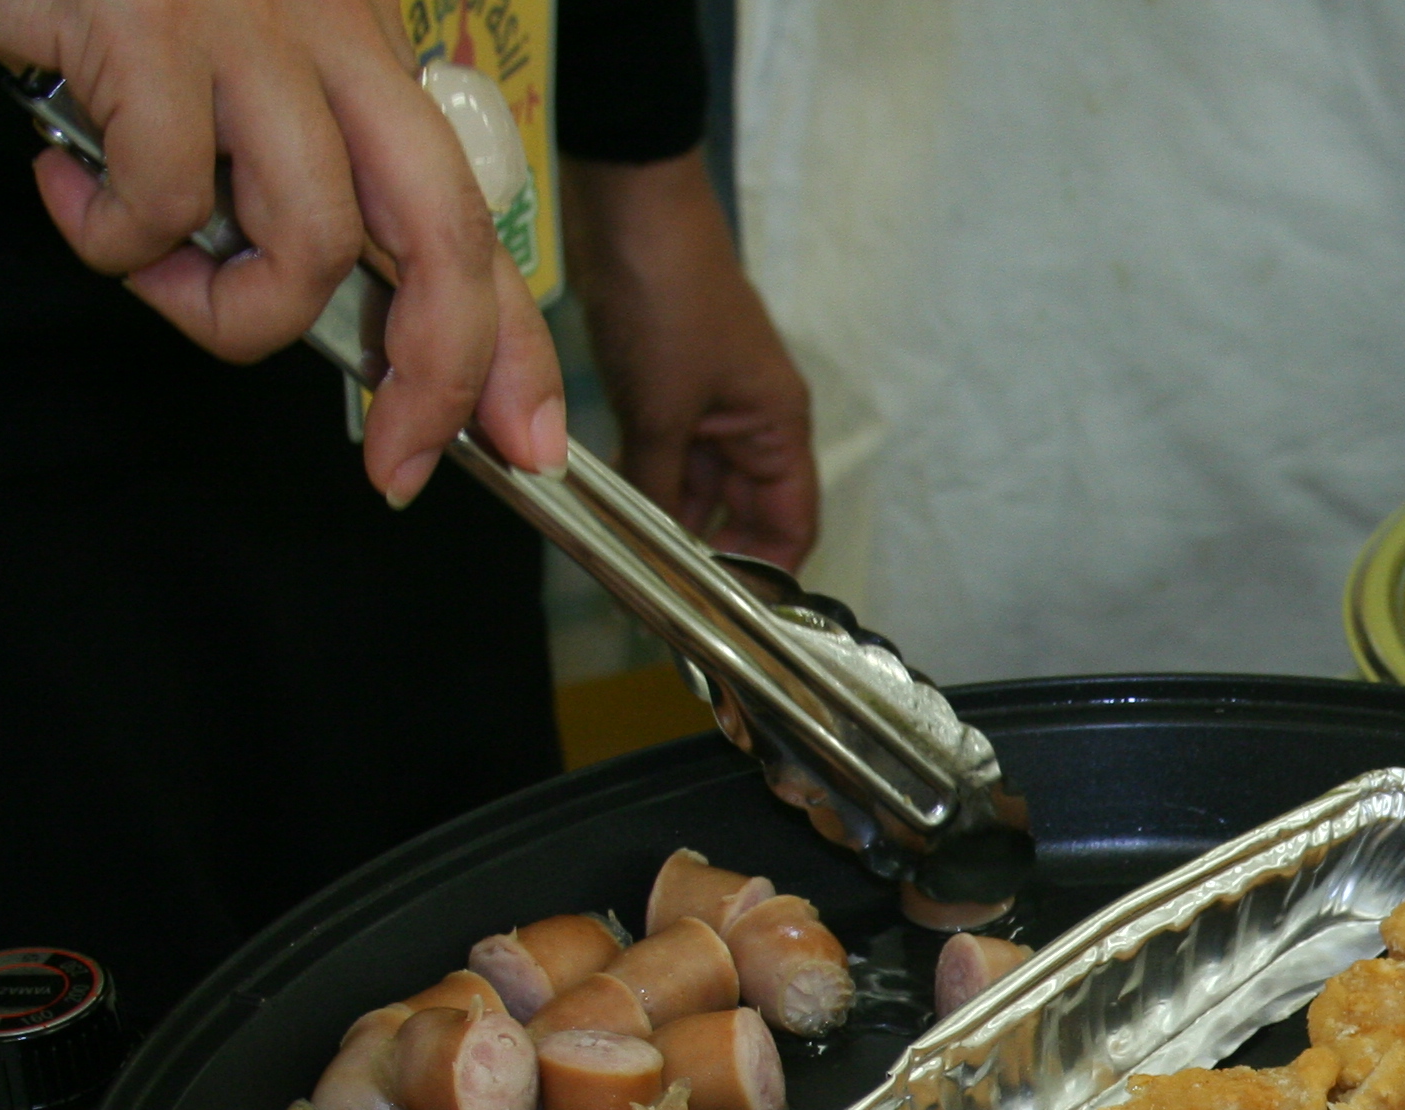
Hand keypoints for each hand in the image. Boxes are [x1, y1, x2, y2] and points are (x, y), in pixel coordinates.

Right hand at [0, 0, 566, 501]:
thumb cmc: (95, 2)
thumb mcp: (223, 86)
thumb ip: (289, 181)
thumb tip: (338, 324)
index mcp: (361, 51)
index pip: (473, 217)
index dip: (515, 345)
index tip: (528, 441)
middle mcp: (332, 32)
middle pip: (443, 237)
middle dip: (437, 375)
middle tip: (396, 460)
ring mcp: (249, 28)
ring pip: (309, 240)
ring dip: (226, 306)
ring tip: (141, 259)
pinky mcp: (151, 29)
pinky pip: (166, 199)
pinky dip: (111, 235)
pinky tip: (66, 183)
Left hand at [563, 151, 817, 568]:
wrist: (631, 204)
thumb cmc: (669, 293)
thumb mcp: (662, 405)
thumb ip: (659, 484)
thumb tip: (649, 551)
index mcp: (778, 425)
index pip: (791, 525)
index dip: (766, 573)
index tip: (724, 611)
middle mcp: (754, 420)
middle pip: (746, 511)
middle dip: (710, 552)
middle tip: (665, 597)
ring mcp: (712, 402)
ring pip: (699, 484)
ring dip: (670, 517)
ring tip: (636, 561)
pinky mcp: (672, 384)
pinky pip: (667, 451)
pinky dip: (645, 480)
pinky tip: (613, 507)